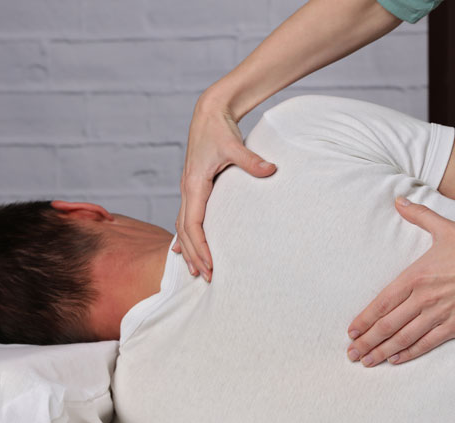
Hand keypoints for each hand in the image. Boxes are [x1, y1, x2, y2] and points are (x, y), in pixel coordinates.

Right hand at [174, 96, 276, 280]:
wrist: (209, 112)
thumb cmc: (220, 128)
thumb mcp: (235, 144)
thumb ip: (252, 160)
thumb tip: (271, 170)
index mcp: (194, 183)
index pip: (192, 223)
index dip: (200, 246)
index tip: (210, 264)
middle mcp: (187, 188)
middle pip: (185, 231)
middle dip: (194, 255)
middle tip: (206, 278)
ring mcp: (189, 188)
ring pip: (182, 226)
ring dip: (189, 249)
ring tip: (195, 271)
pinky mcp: (194, 186)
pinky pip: (186, 217)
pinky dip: (185, 235)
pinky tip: (183, 250)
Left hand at [346, 196, 454, 366]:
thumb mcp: (444, 228)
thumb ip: (419, 216)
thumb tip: (400, 201)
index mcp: (414, 277)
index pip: (382, 303)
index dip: (364, 319)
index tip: (352, 331)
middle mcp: (421, 299)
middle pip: (387, 325)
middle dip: (367, 342)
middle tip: (352, 354)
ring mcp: (436, 315)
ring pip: (403, 337)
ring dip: (383, 351)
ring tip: (368, 361)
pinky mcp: (453, 326)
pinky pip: (425, 343)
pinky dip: (409, 353)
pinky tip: (396, 359)